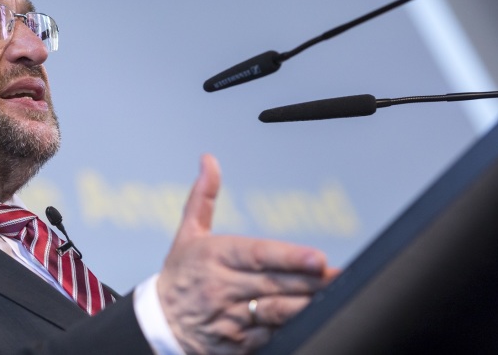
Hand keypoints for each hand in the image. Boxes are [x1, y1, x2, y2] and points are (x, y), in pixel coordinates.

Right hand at [157, 154, 337, 354]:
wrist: (159, 323)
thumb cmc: (180, 274)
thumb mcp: (187, 234)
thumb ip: (203, 197)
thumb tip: (209, 161)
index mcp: (213, 256)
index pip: (256, 255)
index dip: (289, 257)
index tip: (317, 258)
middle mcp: (221, 287)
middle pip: (274, 283)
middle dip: (310, 280)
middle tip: (338, 274)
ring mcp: (230, 318)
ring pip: (276, 312)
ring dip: (306, 304)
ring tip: (332, 296)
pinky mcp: (237, 344)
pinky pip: (270, 337)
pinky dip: (291, 327)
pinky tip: (310, 318)